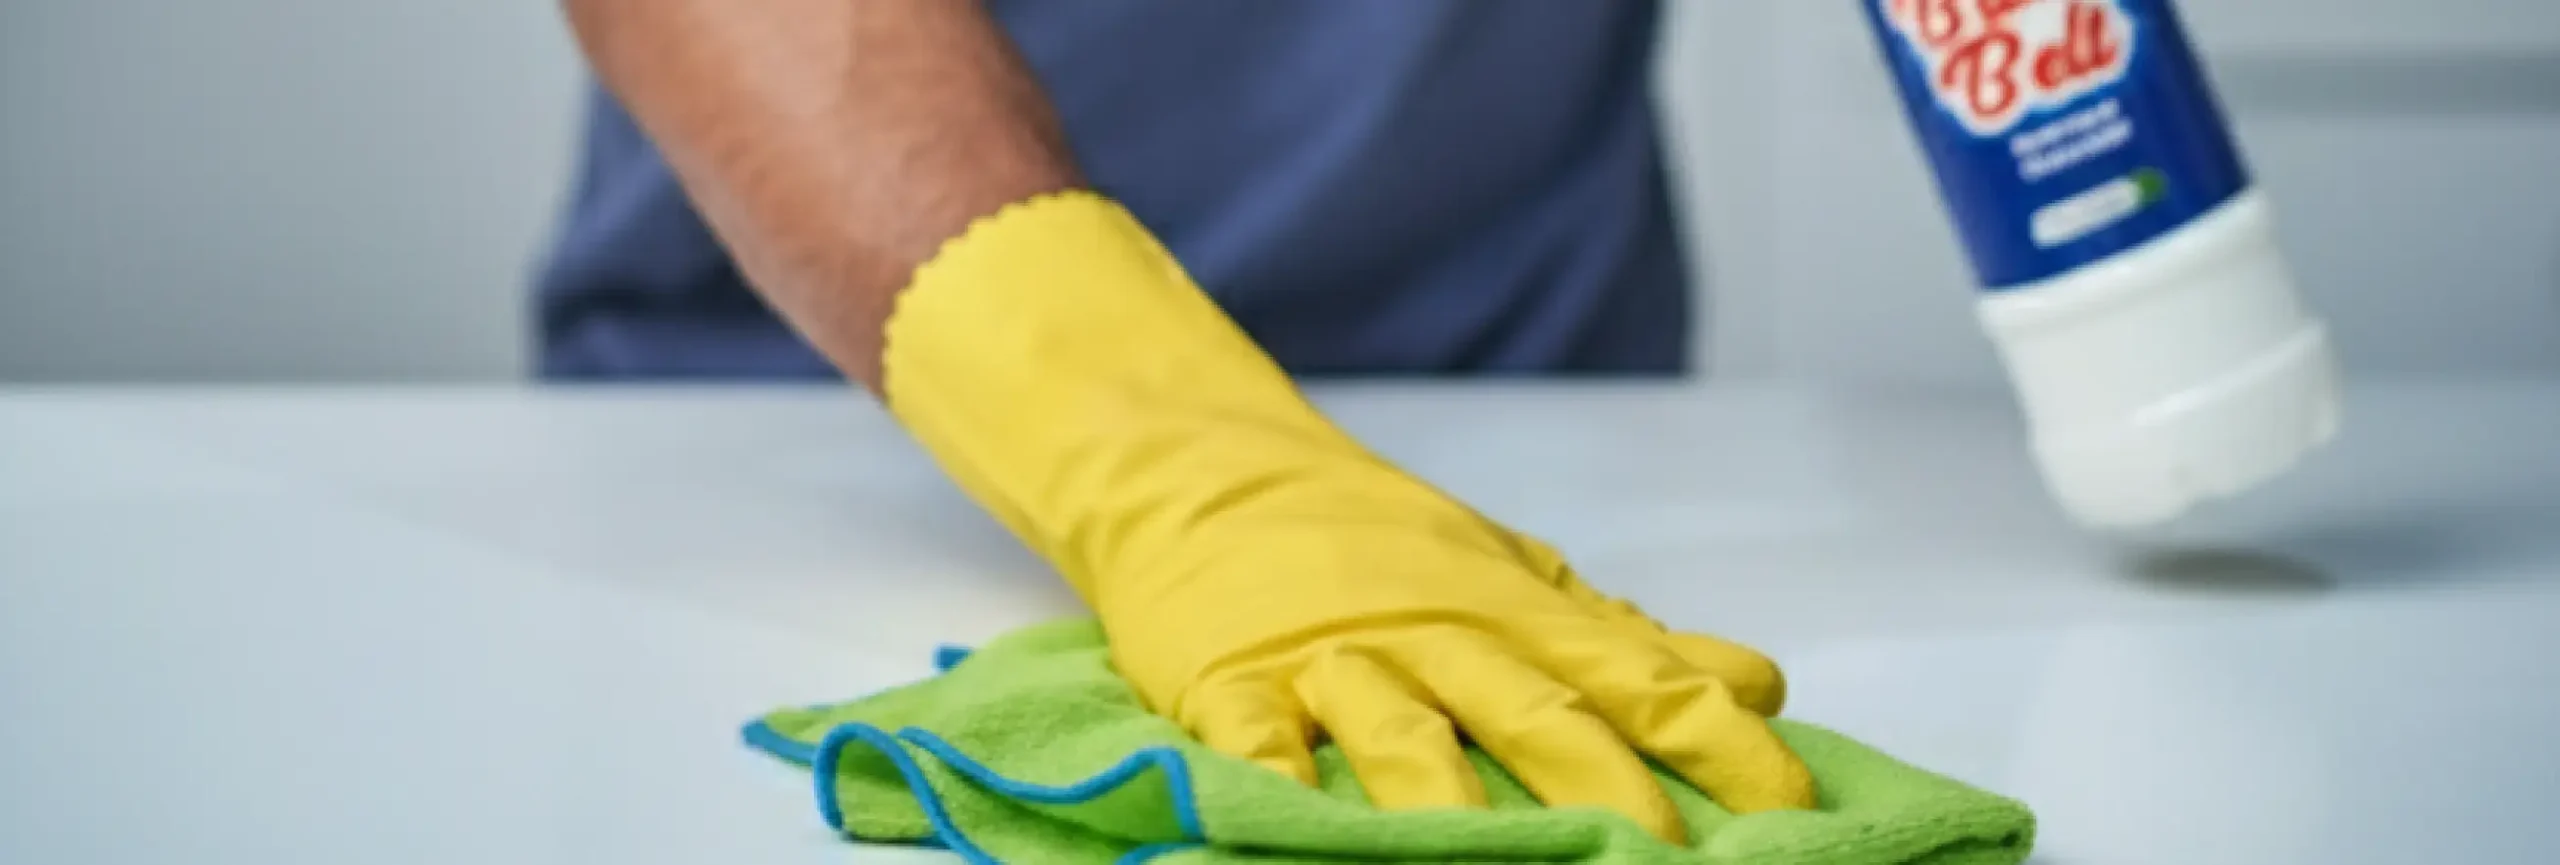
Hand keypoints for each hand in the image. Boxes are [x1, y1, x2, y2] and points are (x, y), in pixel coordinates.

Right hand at [880, 191, 1814, 842]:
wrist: (1202, 467)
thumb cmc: (1370, 541)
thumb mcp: (1511, 576)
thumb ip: (1628, 640)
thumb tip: (1756, 684)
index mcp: (1514, 611)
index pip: (1639, 679)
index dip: (1718, 745)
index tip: (1790, 808)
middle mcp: (1436, 632)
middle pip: (1535, 713)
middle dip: (1606, 789)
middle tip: (1670, 857)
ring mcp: (1329, 657)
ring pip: (1405, 733)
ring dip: (1457, 802)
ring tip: (1507, 861)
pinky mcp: (1228, 682)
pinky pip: (1257, 742)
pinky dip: (1281, 786)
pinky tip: (1299, 825)